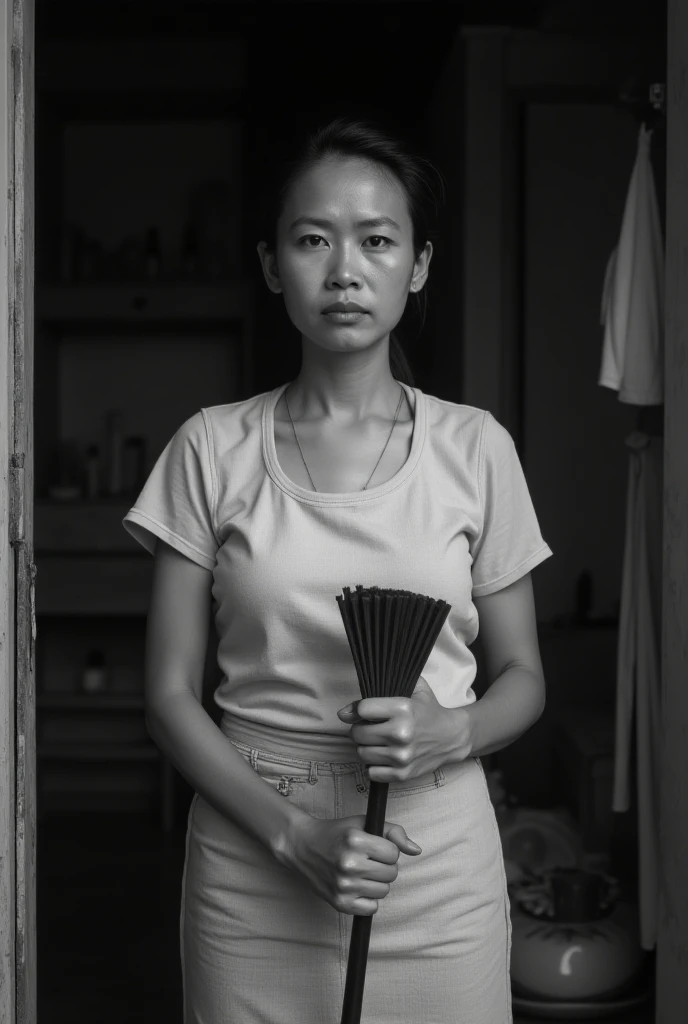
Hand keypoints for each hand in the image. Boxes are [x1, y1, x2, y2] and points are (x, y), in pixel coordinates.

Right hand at [283, 813, 421, 915]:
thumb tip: (416, 850)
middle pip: (392, 873)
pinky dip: (368, 899)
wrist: (304, 847)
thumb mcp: (364, 823)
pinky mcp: (340, 903)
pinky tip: (357, 886)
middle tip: (368, 860)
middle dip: (385, 866)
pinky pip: (372, 908)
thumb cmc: (337, 833)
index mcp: (355, 840)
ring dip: (377, 882)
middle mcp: (349, 864)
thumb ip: (394, 832)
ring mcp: (343, 885)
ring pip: (384, 891)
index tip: (375, 847)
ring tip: (362, 872)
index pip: (394, 853)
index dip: (387, 850)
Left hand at [337, 676, 472, 783]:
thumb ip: (379, 688)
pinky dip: (375, 765)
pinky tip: (386, 756)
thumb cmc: (428, 710)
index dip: (358, 710)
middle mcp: (402, 733)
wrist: (452, 737)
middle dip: (361, 729)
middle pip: (357, 733)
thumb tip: (344, 713)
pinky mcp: (403, 774)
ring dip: (367, 747)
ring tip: (380, 741)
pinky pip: (371, 772)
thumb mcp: (413, 687)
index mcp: (404, 708)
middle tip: (373, 727)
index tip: (363, 713)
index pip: (362, 709)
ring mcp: (402, 756)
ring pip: (362, 753)